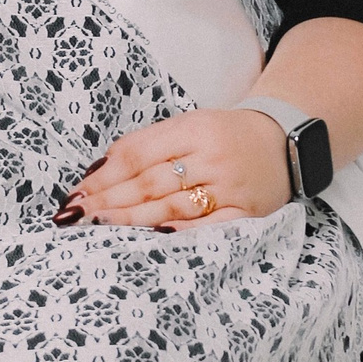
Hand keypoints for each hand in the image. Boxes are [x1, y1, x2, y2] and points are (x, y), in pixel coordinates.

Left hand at [55, 109, 293, 231]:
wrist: (285, 143)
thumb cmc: (224, 137)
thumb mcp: (189, 126)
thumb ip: (147, 146)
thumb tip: (97, 174)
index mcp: (195, 128)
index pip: (139, 153)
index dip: (106, 175)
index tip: (78, 191)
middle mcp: (213, 156)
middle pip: (151, 182)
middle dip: (110, 199)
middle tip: (77, 214)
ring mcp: (231, 186)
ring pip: (173, 205)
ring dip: (133, 218)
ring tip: (101, 225)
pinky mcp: (247, 213)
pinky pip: (210, 226)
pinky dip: (182, 232)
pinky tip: (155, 235)